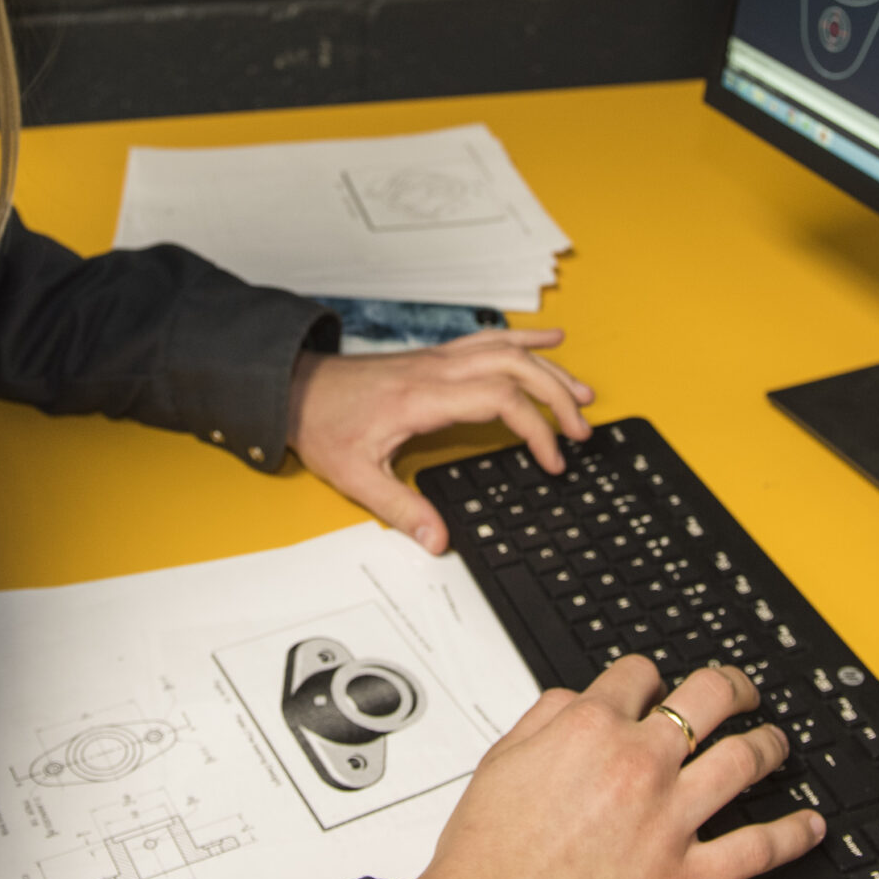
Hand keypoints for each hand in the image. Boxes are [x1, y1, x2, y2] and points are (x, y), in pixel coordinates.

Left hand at [284, 328, 594, 551]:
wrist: (294, 387)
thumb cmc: (323, 424)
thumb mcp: (354, 476)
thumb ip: (400, 509)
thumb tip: (438, 540)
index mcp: (423, 397)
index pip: (500, 400)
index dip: (536, 428)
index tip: (552, 461)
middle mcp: (437, 370)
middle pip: (516, 367)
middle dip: (557, 396)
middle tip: (581, 431)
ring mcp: (438, 359)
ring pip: (508, 349)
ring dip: (550, 368)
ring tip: (584, 392)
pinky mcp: (436, 357)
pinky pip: (489, 339)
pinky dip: (525, 338)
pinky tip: (551, 340)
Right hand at [410, 660, 823, 878]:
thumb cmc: (484, 859)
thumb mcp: (500, 761)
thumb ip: (545, 719)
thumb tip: (578, 701)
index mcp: (588, 729)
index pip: (641, 674)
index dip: (655, 677)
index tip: (662, 689)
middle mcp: (637, 764)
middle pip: (710, 698)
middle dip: (735, 688)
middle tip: (744, 694)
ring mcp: (669, 820)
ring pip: (745, 761)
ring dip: (771, 745)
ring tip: (778, 744)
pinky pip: (760, 848)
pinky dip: (795, 833)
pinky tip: (810, 825)